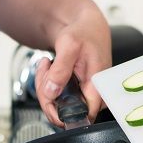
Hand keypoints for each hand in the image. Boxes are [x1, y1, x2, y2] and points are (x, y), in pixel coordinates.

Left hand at [34, 4, 110, 126]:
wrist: (85, 26)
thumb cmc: (84, 33)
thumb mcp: (70, 46)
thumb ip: (60, 70)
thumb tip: (52, 93)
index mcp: (98, 88)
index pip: (80, 117)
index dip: (60, 112)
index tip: (49, 94)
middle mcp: (93, 96)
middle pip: (63, 113)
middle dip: (47, 93)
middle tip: (46, 69)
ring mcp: (83, 96)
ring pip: (56, 106)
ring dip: (45, 86)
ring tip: (48, 64)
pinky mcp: (75, 93)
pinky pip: (55, 98)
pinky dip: (47, 83)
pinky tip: (50, 67)